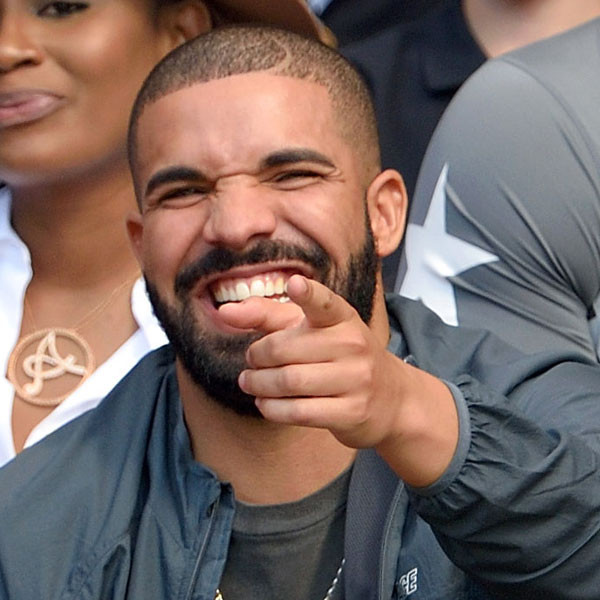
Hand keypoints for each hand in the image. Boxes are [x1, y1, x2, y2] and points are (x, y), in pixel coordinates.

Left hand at [218, 274, 457, 485]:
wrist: (390, 399)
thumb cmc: (339, 356)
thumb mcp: (311, 329)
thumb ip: (268, 316)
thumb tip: (225, 312)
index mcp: (343, 318)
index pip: (325, 302)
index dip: (309, 293)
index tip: (294, 284)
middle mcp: (354, 344)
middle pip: (285, 349)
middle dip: (256, 356)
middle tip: (250, 361)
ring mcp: (356, 379)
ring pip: (289, 382)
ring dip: (258, 384)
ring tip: (250, 383)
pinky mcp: (352, 412)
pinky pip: (299, 412)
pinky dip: (272, 409)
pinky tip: (264, 403)